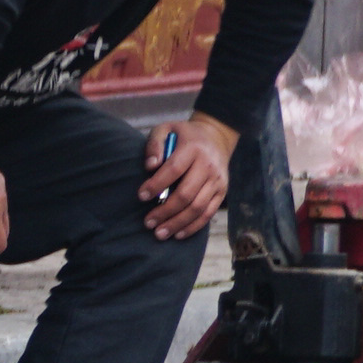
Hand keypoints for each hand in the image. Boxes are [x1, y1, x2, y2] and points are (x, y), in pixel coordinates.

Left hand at [142, 116, 233, 240]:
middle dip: (166, 211)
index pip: (174, 169)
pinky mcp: (222, 193)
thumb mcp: (165, 129)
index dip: (156, 184)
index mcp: (193, 149)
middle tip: (148, 222)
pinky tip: (178, 234)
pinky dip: (193, 226)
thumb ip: (155, 144)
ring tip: (160, 233)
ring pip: (198, 208)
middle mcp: (208, 166)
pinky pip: (208, 213)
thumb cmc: (183, 135)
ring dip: (178, 223)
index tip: (141, 196)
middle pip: (187, 194)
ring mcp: (217, 182)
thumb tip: (150, 166)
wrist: (216, 138)